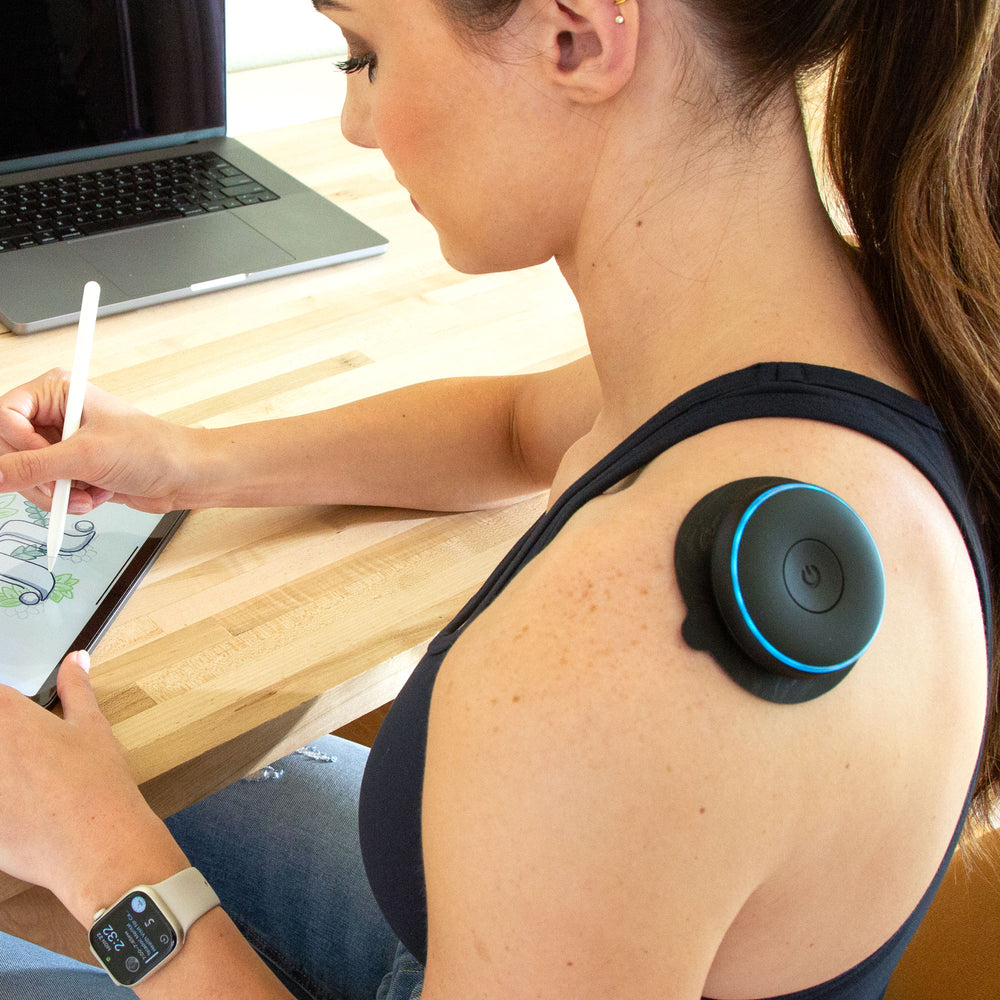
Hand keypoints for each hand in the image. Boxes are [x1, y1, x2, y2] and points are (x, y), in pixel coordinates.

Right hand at [0, 368, 189, 513]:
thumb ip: (34, 467)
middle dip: (38, 478)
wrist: (185, 475)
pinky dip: (69, 499)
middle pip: (11, 450)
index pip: (4, 415)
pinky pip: (49, 489)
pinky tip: (96, 495)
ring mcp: (64, 443)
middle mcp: (56, 414)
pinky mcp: (73, 468)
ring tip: (88, 494)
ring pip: (28, 475)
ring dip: (57, 494)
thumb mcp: (86, 456)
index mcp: (57, 391)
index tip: (44, 457)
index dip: (18, 443)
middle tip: (62, 488)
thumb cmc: (152, 450)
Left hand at [0, 652, 187, 924]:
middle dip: (5, 742)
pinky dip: (0, 805)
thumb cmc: (99, 785)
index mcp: (8, 715)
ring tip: (25, 785)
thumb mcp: (93, 728)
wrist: (98, 847)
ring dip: (3, 774)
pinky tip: (18, 810)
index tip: (18, 724)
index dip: (4, 707)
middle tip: (30, 760)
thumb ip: (76, 689)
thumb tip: (75, 660)